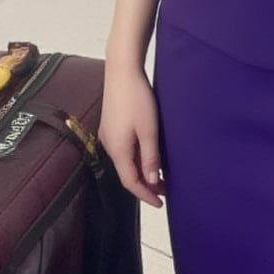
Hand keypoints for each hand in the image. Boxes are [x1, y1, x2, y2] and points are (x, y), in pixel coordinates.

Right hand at [99, 62, 165, 208]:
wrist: (122, 70)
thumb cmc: (137, 99)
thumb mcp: (148, 130)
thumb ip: (150, 157)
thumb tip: (152, 182)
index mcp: (117, 150)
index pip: (131, 183)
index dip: (146, 195)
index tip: (161, 203)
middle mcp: (108, 145)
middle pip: (126, 173)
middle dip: (145, 185)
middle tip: (165, 190)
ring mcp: (108, 134)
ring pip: (125, 161)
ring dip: (141, 170)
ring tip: (159, 174)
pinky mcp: (110, 124)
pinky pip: (123, 149)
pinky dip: (135, 157)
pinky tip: (147, 153)